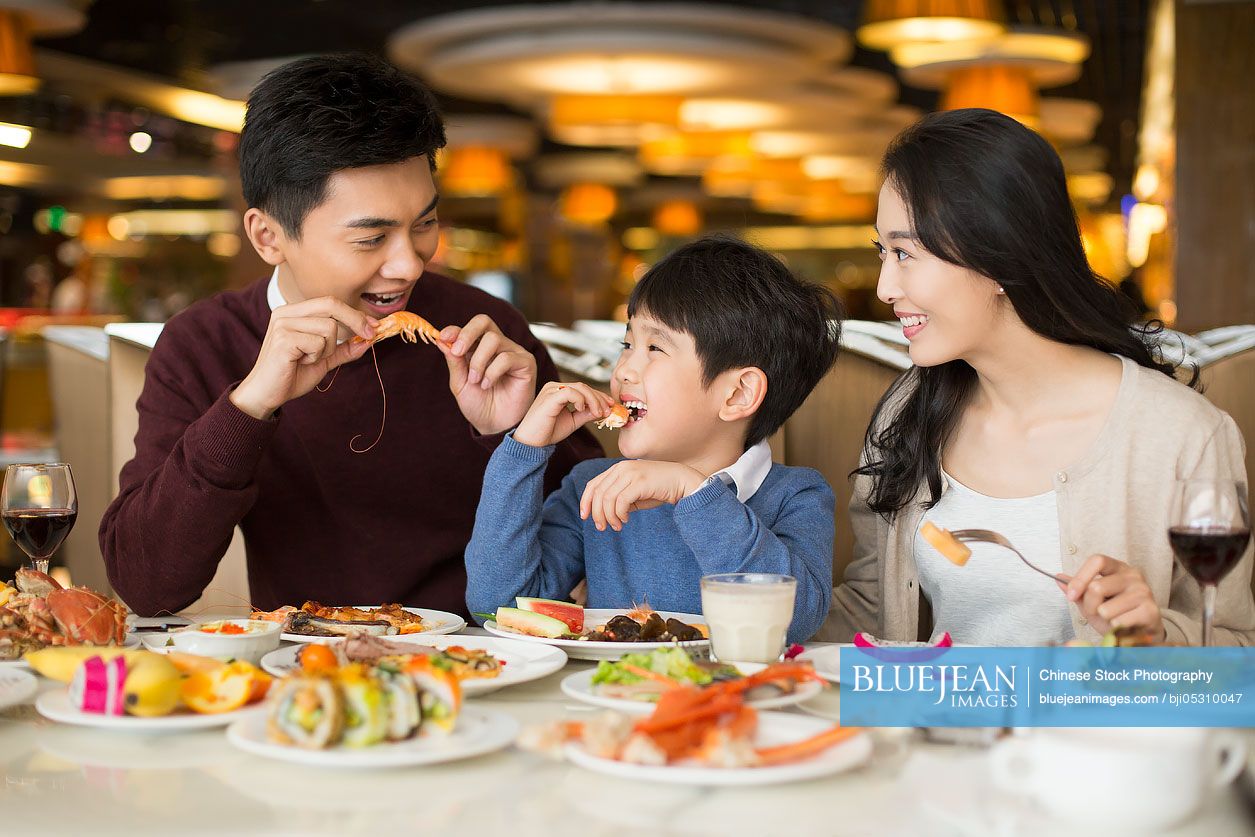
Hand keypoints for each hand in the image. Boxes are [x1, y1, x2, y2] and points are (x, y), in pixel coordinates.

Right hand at [231, 296, 375, 418]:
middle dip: (355, 320)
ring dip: (327, 349)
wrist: (266, 394)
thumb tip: (369, 340)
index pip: (330, 302)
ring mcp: (282, 324)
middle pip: (331, 305)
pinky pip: (318, 342)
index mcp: (294, 312)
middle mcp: (286, 312)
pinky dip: (316, 356)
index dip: (354, 313)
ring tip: (309, 359)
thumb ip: (343, 349)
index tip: (373, 326)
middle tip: (369, 335)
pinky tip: (300, 362)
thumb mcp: (323, 360)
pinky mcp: (283, 338)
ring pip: (328, 327)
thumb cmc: (292, 375)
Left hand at [439, 315, 537, 434]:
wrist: (494, 426)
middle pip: (484, 321)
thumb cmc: (479, 405)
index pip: (470, 328)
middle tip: (458, 352)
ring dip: (479, 361)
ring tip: (476, 381)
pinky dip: (492, 372)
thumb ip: (454, 361)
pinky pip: (507, 357)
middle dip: (467, 334)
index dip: (456, 329)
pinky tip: (488, 385)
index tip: (444, 338)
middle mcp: (498, 346)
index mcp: (480, 347)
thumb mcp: (460, 383)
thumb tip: (442, 339)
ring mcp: (513, 352)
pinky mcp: (526, 363)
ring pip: (494, 339)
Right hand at [514, 381, 615, 447]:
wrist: (531, 444)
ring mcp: (551, 390)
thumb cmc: (547, 432)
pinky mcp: (549, 397)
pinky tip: (582, 410)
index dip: (599, 396)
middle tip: (608, 411)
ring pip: (580, 388)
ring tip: (599, 413)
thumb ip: (586, 414)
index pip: (583, 388)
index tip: (611, 406)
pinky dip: (580, 400)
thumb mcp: (573, 421)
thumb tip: (603, 410)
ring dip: (594, 400)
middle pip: (584, 387)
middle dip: (599, 398)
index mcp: (559, 391)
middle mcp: (554, 387)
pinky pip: (570, 392)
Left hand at [579, 460, 705, 531]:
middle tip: (602, 528)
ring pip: (607, 498)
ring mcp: (630, 473)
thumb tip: (604, 513)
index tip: (584, 517)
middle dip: (597, 513)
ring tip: (617, 526)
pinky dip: (619, 514)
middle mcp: (621, 468)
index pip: (593, 484)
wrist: (682, 482)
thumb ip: (619, 499)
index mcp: (618, 469)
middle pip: (598, 493)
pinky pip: (620, 502)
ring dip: (609, 516)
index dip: (585, 501)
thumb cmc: (659, 489)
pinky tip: (626, 520)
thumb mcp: (634, 494)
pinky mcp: (639, 482)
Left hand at [1058, 554, 1164, 640]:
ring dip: (1104, 620)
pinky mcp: (1151, 610)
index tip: (1071, 595)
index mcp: (1118, 568)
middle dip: (1090, 606)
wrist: (1141, 633)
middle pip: (1097, 587)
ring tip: (1114, 619)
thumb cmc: (1116, 613)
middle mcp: (1133, 575)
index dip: (1080, 577)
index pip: (1097, 560)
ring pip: (1105, 609)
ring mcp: (1144, 592)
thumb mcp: (1093, 601)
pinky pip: (1119, 622)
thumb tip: (1058, 578)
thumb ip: (1077, 590)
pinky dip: (1116, 629)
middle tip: (1098, 613)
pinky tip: (1125, 626)